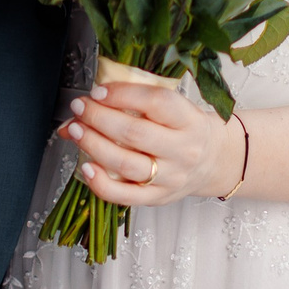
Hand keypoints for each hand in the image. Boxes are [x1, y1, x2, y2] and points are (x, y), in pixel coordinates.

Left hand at [59, 58, 244, 206]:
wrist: (213, 161)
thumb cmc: (185, 128)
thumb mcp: (170, 108)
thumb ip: (130, 103)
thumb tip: (78, 111)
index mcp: (189, 120)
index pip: (157, 103)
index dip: (123, 94)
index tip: (98, 91)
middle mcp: (183, 150)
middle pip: (135, 133)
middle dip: (99, 118)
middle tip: (79, 107)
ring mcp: (171, 177)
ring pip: (127, 164)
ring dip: (94, 145)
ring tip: (74, 130)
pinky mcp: (158, 198)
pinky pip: (125, 196)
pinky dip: (101, 183)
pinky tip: (86, 167)